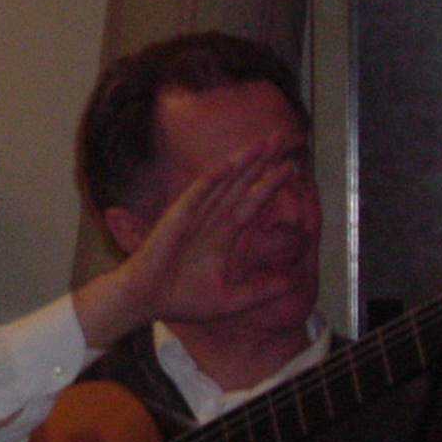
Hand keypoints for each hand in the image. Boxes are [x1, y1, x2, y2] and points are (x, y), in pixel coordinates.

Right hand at [74, 138, 297, 346]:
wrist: (147, 304)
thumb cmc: (181, 300)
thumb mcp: (231, 299)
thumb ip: (261, 290)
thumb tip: (294, 283)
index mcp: (222, 236)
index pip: (251, 202)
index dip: (270, 183)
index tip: (292, 167)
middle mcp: (210, 221)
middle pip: (240, 185)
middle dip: (260, 162)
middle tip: (281, 138)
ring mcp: (193, 218)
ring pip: (222, 185)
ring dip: (241, 163)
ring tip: (261, 143)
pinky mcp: (175, 221)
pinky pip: (195, 197)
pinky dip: (210, 181)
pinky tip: (227, 166)